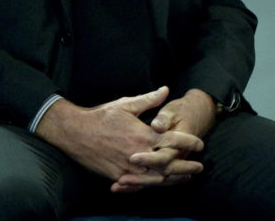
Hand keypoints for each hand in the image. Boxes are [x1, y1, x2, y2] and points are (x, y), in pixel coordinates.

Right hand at [35, 86, 204, 192]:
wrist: (74, 132)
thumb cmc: (101, 116)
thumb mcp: (126, 104)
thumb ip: (149, 99)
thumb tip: (166, 90)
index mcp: (142, 135)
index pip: (172, 140)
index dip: (188, 143)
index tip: (200, 144)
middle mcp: (137, 153)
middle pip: (168, 164)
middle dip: (186, 166)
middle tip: (200, 167)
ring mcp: (127, 167)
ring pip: (155, 178)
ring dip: (172, 179)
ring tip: (185, 178)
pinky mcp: (116, 175)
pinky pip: (138, 184)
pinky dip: (151, 185)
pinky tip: (160, 184)